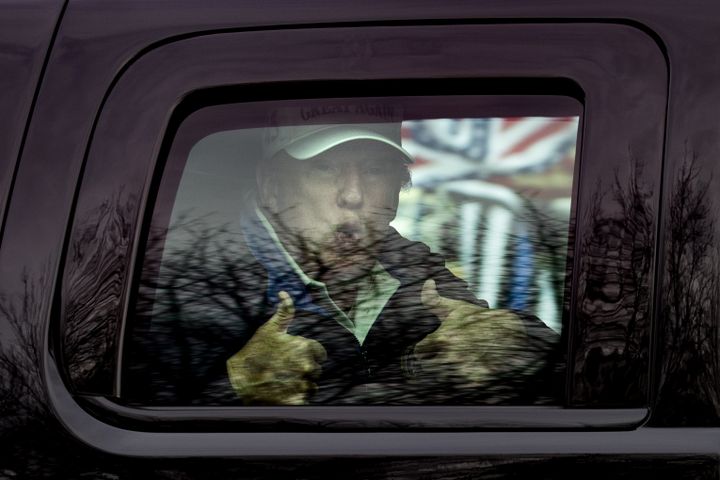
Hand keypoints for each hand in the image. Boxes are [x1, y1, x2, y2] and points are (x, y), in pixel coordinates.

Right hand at [226, 291, 327, 404]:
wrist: (240, 380)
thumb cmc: (255, 351)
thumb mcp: (269, 328)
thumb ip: (284, 310)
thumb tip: (285, 292)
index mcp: (306, 347)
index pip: (319, 353)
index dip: (308, 354)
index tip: (294, 357)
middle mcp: (308, 366)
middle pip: (315, 370)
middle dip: (303, 369)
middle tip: (285, 370)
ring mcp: (303, 384)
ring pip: (311, 385)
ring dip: (301, 383)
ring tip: (283, 381)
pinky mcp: (298, 400)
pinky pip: (305, 398)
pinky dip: (297, 396)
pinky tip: (283, 391)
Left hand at [411, 279, 526, 385]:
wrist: (510, 331)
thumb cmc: (478, 318)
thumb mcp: (456, 306)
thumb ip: (434, 297)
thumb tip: (428, 281)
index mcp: (442, 338)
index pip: (418, 352)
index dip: (421, 350)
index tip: (429, 347)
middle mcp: (451, 355)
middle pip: (429, 367)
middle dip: (432, 362)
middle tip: (442, 356)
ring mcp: (464, 368)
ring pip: (443, 377)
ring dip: (445, 372)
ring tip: (455, 363)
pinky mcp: (476, 380)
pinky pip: (460, 385)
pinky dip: (461, 381)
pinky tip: (466, 371)